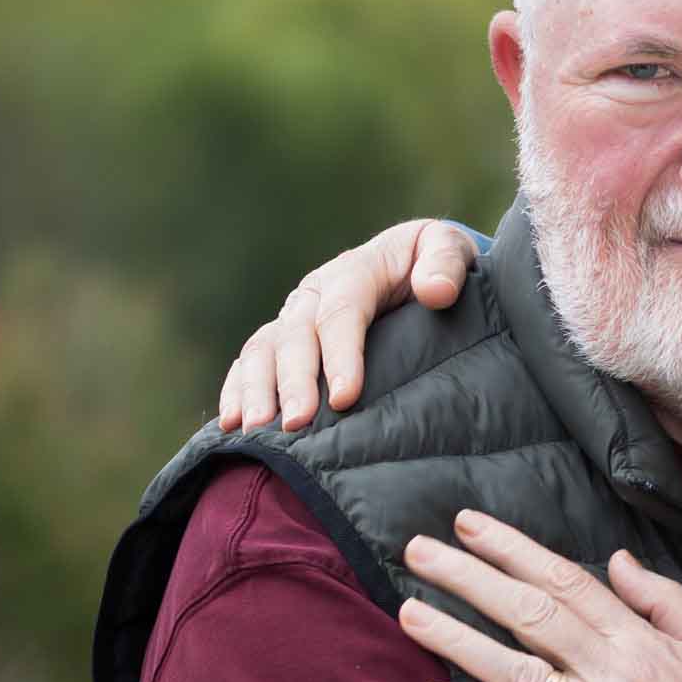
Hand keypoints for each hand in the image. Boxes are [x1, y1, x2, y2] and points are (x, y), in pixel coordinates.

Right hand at [217, 218, 478, 432]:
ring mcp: (294, 316)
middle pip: (296, 335)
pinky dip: (237, 389)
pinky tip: (232, 423)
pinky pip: (249, 361)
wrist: (417, 264)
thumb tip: (435, 290)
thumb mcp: (449, 249)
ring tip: (257, 432)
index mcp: (357, 271)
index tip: (345, 397)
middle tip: (298, 425)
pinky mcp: (282, 339)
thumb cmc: (437, 265)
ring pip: (263, 349)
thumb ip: (446, 264)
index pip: (342, 311)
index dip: (342, 354)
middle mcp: (315, 293)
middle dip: (294, 382)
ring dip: (257, 390)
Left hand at [399, 511, 681, 681]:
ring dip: (456, 638)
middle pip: (529, 613)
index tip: (470, 525)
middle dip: (469, 577)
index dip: (513, 549)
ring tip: (411, 612)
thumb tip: (616, 558)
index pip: (566, 580)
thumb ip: (664, 599)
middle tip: (419, 551)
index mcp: (644, 641)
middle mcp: (615, 675)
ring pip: (514, 672)